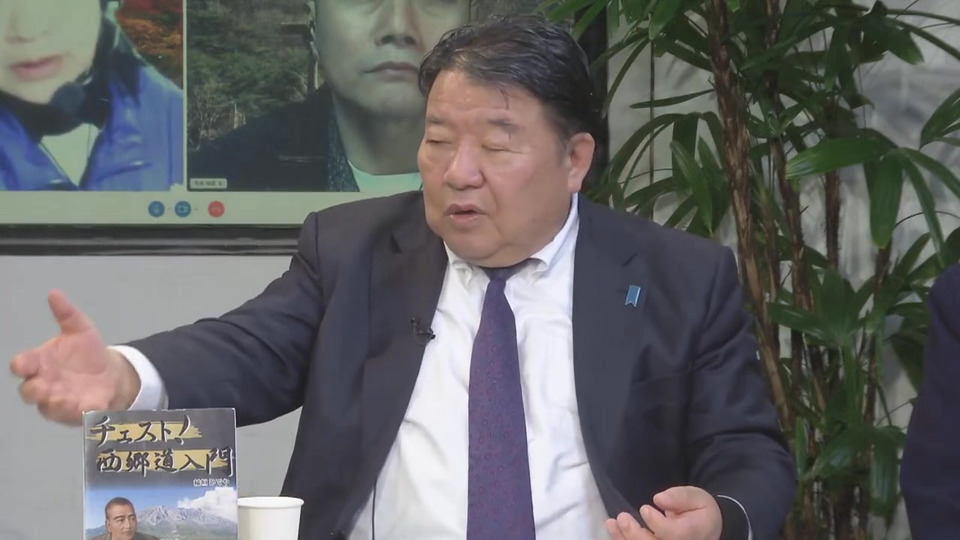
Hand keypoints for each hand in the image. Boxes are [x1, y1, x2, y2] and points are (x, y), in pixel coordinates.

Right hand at [10, 290, 139, 424]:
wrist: (110, 372)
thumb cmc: (86, 352)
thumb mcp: (80, 329)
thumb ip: (66, 314)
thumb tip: (55, 293)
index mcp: (40, 363)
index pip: (22, 365)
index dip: (21, 365)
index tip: (22, 365)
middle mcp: (45, 384)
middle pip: (29, 391)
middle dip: (33, 389)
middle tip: (41, 387)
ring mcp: (60, 400)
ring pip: (50, 407)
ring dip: (56, 404)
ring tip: (64, 399)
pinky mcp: (80, 412)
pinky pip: (79, 415)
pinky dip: (83, 413)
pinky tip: (91, 408)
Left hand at [606, 486, 721, 539]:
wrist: (706, 529)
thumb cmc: (700, 511)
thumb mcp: (697, 497)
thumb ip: (680, 497)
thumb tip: (658, 499)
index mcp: (692, 534)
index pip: (671, 534)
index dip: (655, 523)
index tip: (645, 508)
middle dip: (635, 534)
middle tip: (622, 517)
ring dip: (624, 538)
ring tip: (611, 523)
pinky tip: (614, 530)